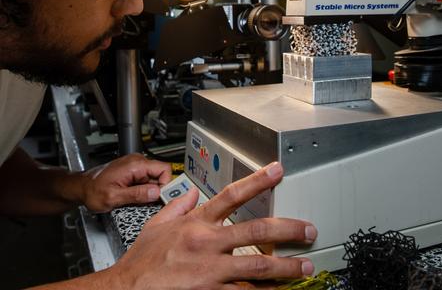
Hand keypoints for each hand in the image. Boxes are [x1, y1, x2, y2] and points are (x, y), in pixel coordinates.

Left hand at [80, 153, 171, 211]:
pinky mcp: (132, 171)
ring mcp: (135, 166)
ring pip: (153, 178)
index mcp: (135, 165)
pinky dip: (143, 189)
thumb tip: (156, 192)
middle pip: (160, 174)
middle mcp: (137, 162)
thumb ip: (137, 195)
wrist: (81, 187)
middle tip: (147, 202)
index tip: (162, 197)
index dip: (166, 184)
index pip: (164, 169)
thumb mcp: (114, 197)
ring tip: (134, 199)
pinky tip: (132, 196)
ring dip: (148, 191)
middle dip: (157, 189)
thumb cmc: (92, 190)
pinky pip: (145, 179)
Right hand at [108, 162, 316, 289]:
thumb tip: (193, 192)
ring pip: (258, 266)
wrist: (126, 289)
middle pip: (256, 230)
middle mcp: (208, 243)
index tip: (277, 171)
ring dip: (286, 268)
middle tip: (308, 229)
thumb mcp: (157, 224)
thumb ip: (179, 205)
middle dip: (287, 229)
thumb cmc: (142, 260)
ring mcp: (211, 271)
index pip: (233, 194)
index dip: (258, 180)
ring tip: (305, 268)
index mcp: (197, 222)